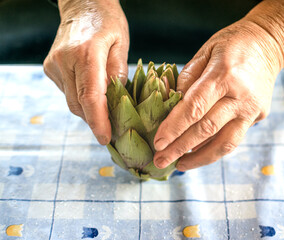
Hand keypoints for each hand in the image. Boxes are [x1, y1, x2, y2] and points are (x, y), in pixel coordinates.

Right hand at [43, 0, 128, 144]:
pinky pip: (67, 92)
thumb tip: (116, 100)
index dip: (98, 121)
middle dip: (95, 120)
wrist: (82, 6)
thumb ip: (118, 72)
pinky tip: (93, 92)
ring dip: (88, 109)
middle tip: (113, 130)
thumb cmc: (107, 23)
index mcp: (85, 53)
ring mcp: (54, 65)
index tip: (106, 138)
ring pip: (72, 101)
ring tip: (106, 108)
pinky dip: (81, 98)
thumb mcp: (121, 44)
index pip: (90, 96)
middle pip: (78, 104)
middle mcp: (64, 60)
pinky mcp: (50, 67)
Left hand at [153, 20, 283, 170]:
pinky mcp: (259, 117)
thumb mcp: (205, 52)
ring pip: (225, 143)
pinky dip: (214, 149)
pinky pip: (233, 138)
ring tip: (179, 166)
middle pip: (207, 129)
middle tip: (160, 161)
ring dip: (200, 159)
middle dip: (181, 148)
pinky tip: (197, 153)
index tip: (158, 143)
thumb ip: (186, 79)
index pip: (195, 107)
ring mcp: (252, 109)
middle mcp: (241, 96)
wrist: (269, 44)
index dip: (174, 127)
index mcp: (224, 74)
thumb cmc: (231, 45)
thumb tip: (169, 105)